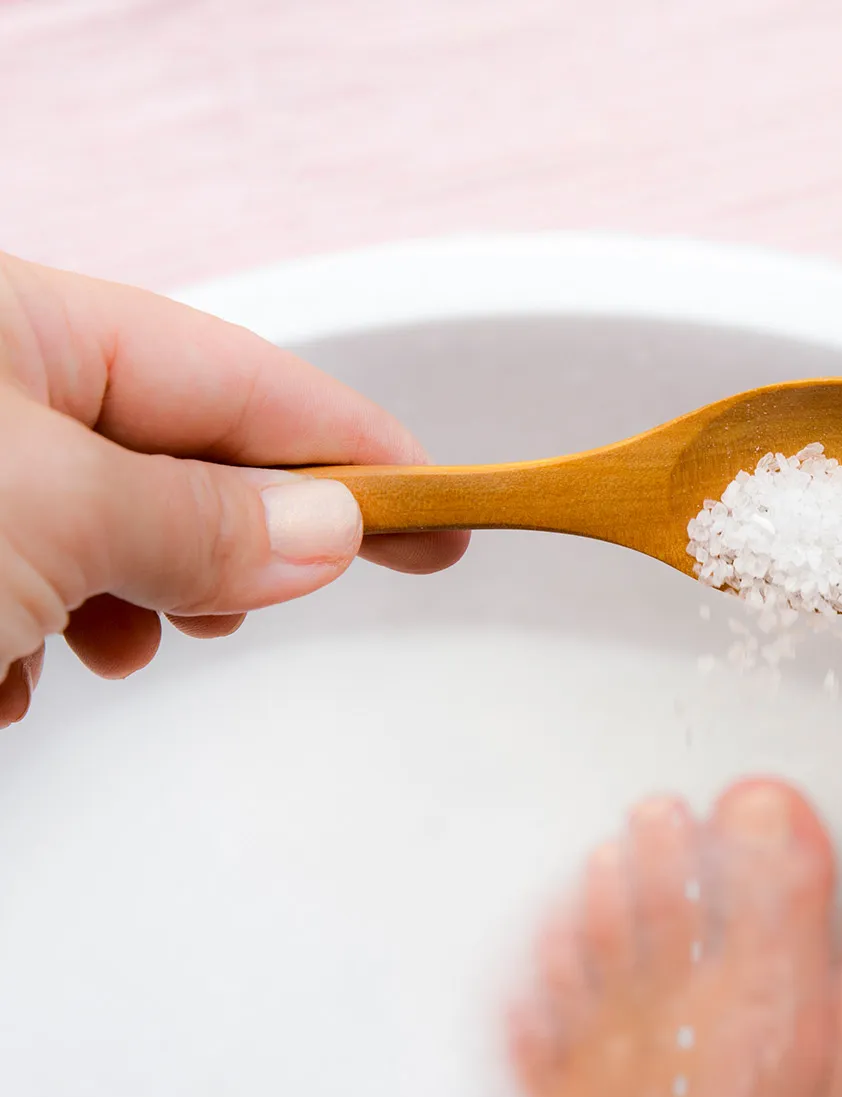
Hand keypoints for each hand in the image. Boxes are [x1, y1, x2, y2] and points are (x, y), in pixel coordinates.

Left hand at [0, 252, 468, 727]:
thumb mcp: (49, 514)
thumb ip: (197, 521)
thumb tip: (325, 530)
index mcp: (17, 321)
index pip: (237, 375)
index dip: (351, 444)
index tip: (440, 504)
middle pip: (178, 453)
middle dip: (232, 537)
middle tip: (301, 592)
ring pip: (107, 529)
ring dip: (138, 601)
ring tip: (130, 643)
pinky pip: (31, 581)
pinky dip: (50, 635)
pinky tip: (21, 670)